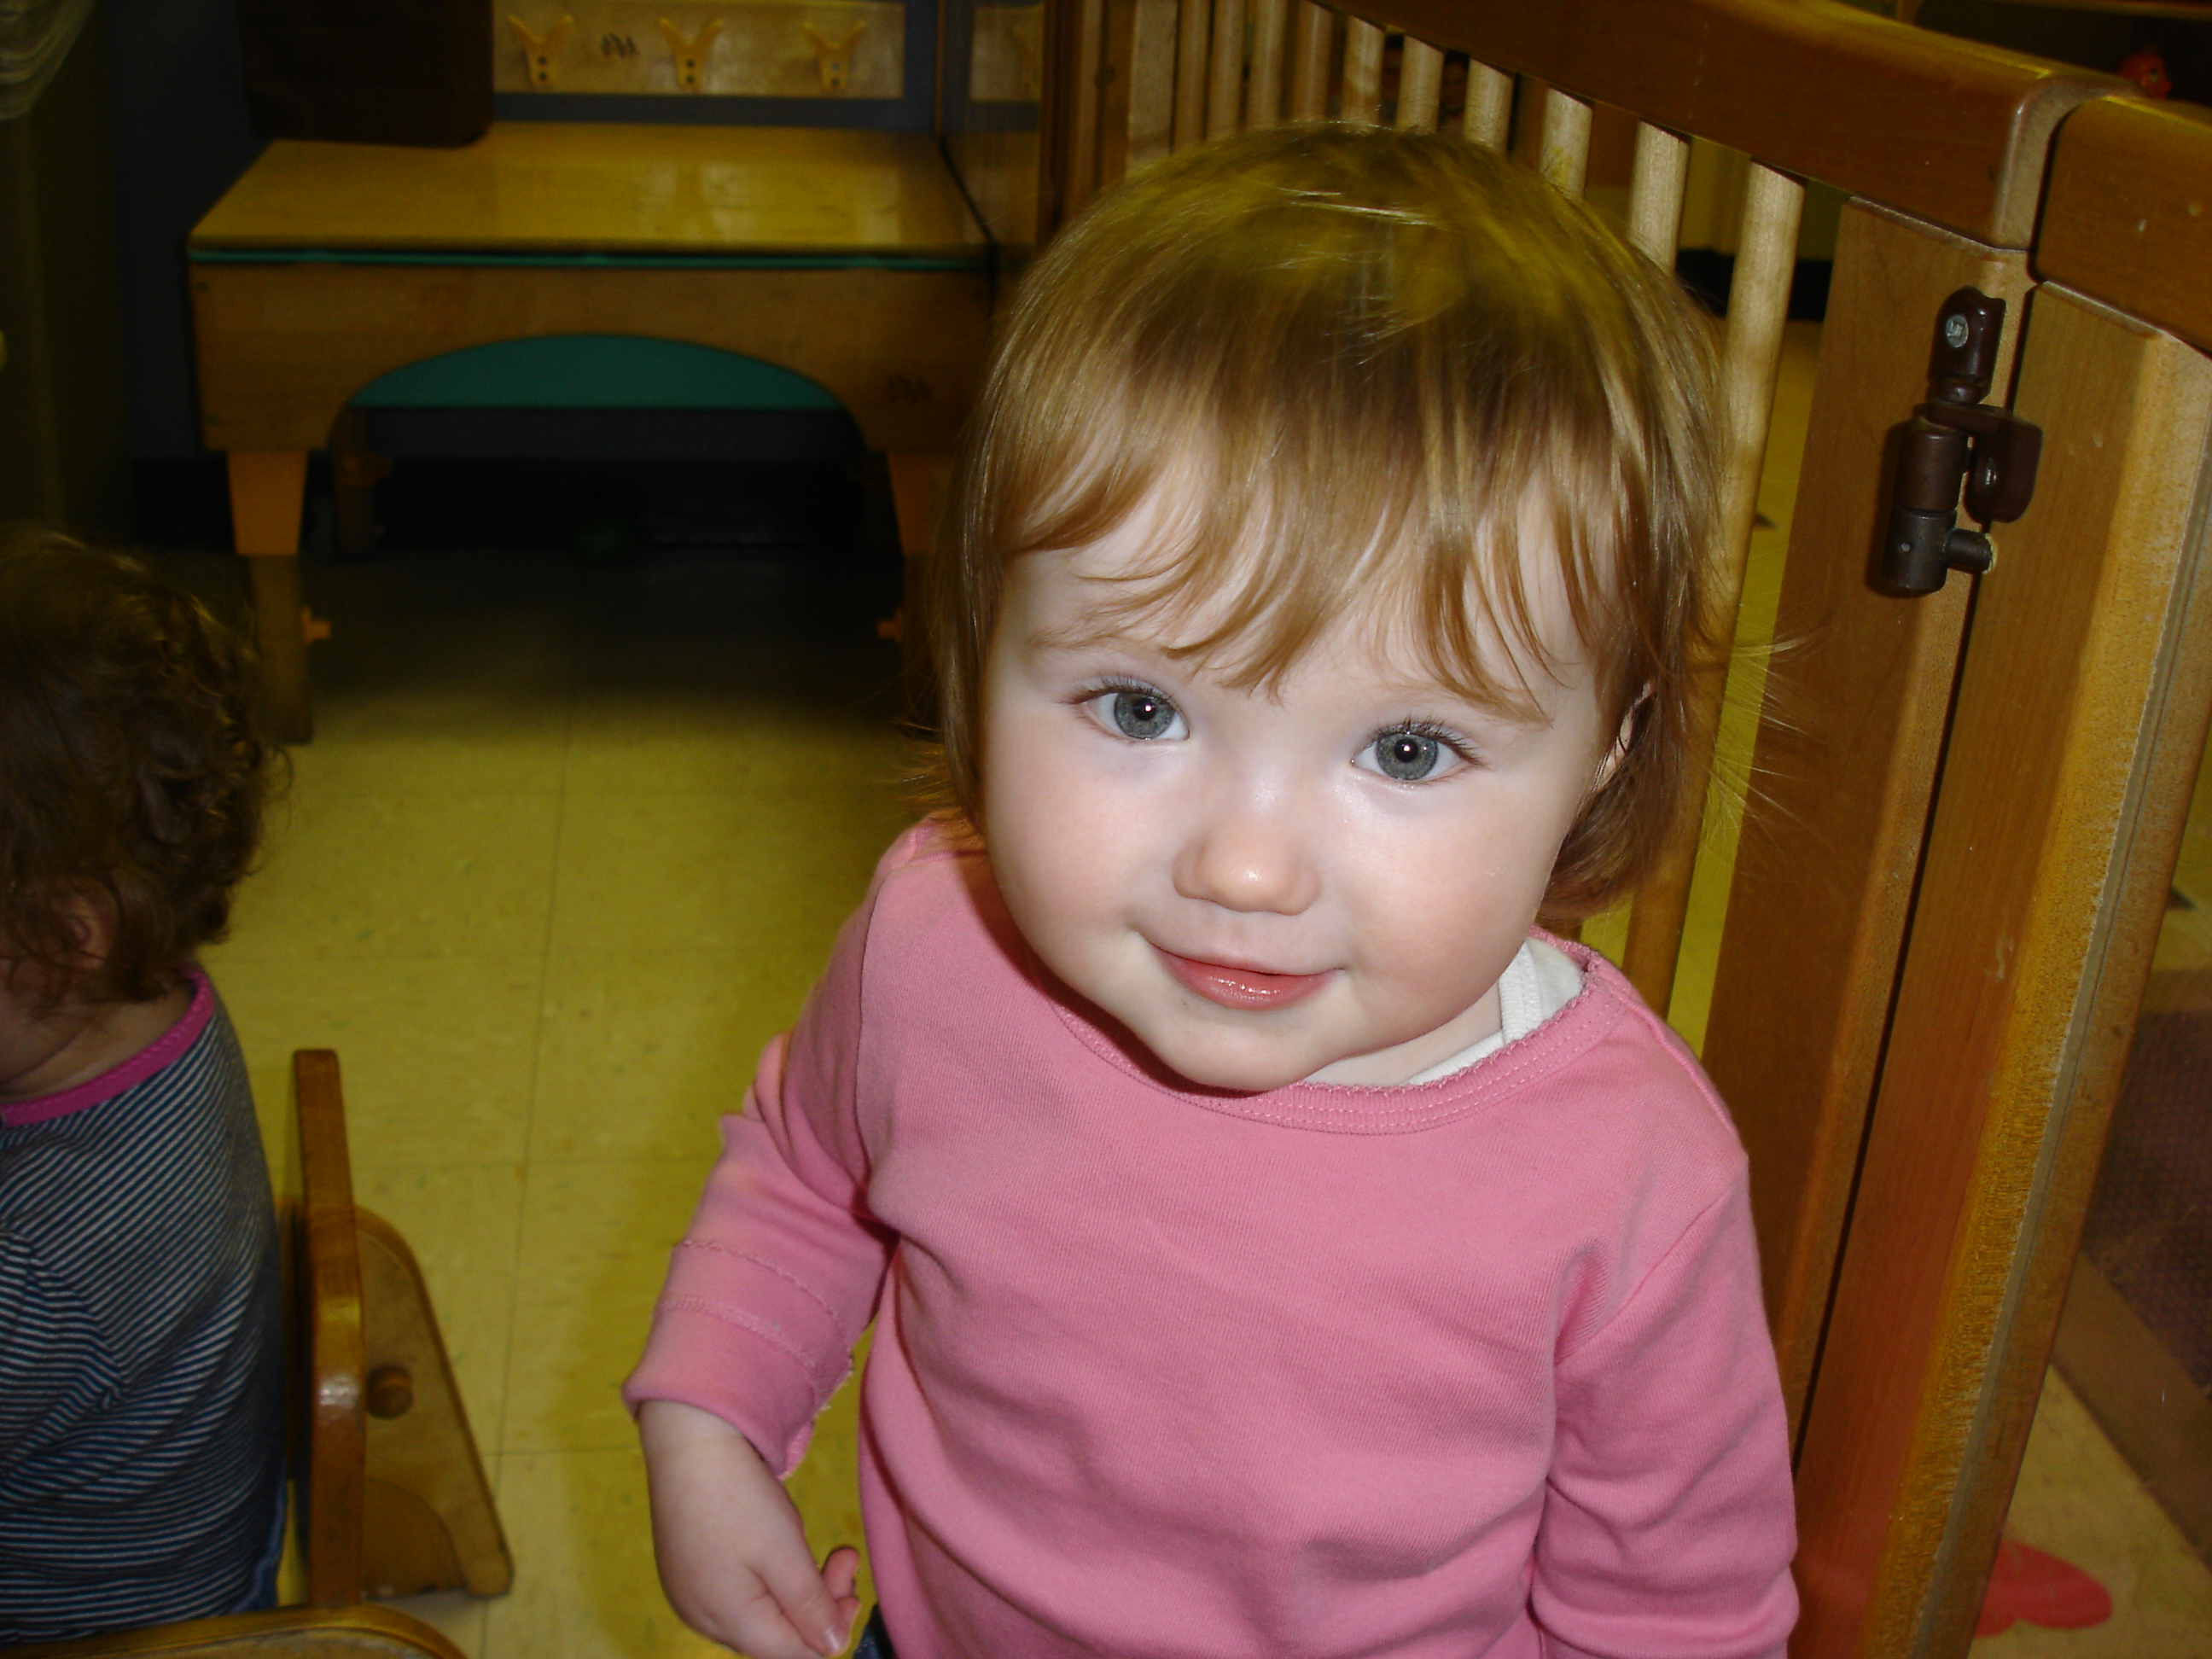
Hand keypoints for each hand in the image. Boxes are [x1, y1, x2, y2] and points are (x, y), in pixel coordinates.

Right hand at [639, 1399, 863, 1657]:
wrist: (687, 1440)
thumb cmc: (738, 1497)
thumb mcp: (785, 1552)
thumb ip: (810, 1606)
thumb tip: (832, 1647)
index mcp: (728, 1621)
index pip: (792, 1653)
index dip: (831, 1630)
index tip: (856, 1589)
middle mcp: (702, 1618)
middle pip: (775, 1635)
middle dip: (817, 1602)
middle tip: (845, 1556)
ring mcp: (690, 1594)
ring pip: (758, 1613)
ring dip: (796, 1586)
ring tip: (815, 1544)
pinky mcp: (686, 1570)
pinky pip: (737, 1592)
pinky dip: (768, 1576)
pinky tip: (778, 1541)